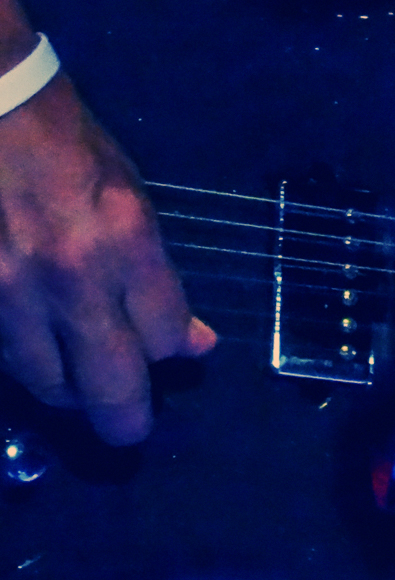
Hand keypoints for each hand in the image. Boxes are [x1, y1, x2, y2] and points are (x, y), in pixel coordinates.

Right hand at [0, 72, 214, 443]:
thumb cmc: (77, 150)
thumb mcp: (137, 201)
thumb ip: (161, 276)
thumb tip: (193, 340)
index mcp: (126, 244)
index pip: (165, 335)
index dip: (177, 348)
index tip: (180, 348)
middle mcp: (73, 278)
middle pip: (110, 384)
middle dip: (128, 419)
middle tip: (133, 429)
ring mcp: (15, 294)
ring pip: (49, 382)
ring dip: (73, 395)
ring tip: (87, 390)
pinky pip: (10, 357)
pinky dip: (31, 366)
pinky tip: (46, 361)